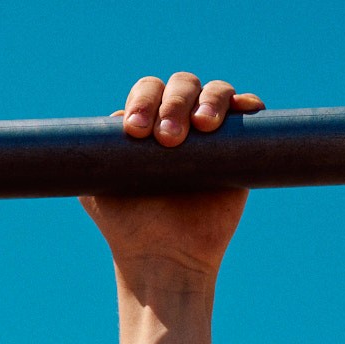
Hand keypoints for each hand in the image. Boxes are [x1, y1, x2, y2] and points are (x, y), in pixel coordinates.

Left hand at [81, 72, 263, 284]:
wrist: (164, 258)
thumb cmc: (127, 225)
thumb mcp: (95, 190)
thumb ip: (96, 154)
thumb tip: (114, 118)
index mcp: (146, 123)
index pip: (148, 91)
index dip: (144, 101)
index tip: (137, 131)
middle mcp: (179, 121)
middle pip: (182, 86)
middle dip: (174, 104)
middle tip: (168, 139)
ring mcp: (212, 132)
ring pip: (216, 92)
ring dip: (210, 100)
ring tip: (202, 127)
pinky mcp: (241, 147)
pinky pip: (249, 112)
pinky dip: (248, 103)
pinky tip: (242, 110)